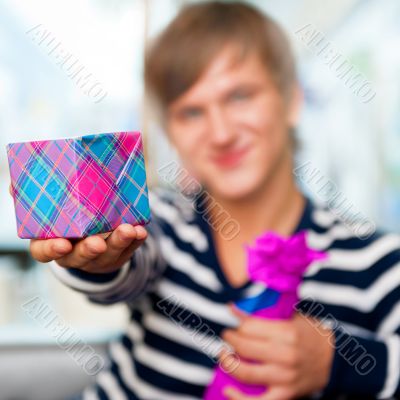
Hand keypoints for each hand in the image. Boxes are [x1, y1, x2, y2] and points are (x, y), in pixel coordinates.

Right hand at [8, 184, 147, 272]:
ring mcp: (98, 257)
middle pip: (79, 257)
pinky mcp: (119, 253)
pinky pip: (129, 249)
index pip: (44, 252)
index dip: (52, 249)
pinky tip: (141, 230)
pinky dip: (135, 240)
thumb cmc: (64, 220)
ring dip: (118, 243)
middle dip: (89, 250)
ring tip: (129, 230)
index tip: (62, 243)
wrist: (90, 236)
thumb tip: (15, 185)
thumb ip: (34, 198)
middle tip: (98, 243)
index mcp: (50, 242)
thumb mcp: (47, 209)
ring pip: (108, 255)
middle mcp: (74, 253)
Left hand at [220, 308, 333, 399]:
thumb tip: (233, 308)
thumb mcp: (291, 317)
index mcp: (287, 332)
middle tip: (227, 336)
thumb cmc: (310, 334)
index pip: (249, 327)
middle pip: (244, 347)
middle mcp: (285, 355)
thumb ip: (263, 314)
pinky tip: (227, 390)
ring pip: (245, 372)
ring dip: (227, 362)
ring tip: (224, 355)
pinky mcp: (286, 394)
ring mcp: (284, 377)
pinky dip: (239, 398)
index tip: (233, 323)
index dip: (237, 324)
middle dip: (230, 339)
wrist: (335, 360)